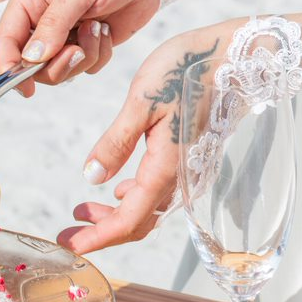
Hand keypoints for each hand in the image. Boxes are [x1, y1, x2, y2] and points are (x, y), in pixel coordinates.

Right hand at [0, 0, 162, 94]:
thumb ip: (53, 23)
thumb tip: (32, 56)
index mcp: (28, 0)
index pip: (5, 40)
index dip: (9, 66)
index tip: (24, 86)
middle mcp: (40, 21)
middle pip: (30, 64)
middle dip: (57, 63)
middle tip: (78, 50)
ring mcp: (62, 35)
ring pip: (58, 70)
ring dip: (83, 56)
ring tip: (97, 29)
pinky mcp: (83, 45)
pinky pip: (83, 68)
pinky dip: (98, 55)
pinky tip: (105, 31)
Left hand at [57, 23, 232, 253]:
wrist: (234, 55)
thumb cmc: (186, 70)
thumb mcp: (141, 101)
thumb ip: (116, 142)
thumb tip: (91, 177)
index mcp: (166, 167)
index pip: (129, 220)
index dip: (97, 238)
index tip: (70, 246)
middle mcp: (180, 177)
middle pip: (139, 223)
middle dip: (101, 233)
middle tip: (67, 232)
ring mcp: (187, 169)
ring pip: (148, 209)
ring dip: (114, 216)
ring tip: (82, 210)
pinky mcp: (188, 158)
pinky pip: (159, 192)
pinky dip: (132, 199)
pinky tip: (117, 190)